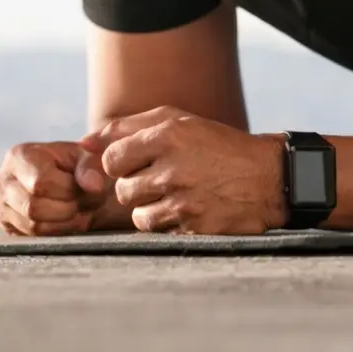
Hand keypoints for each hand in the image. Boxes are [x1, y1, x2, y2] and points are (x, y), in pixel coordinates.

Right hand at [0, 141, 113, 235]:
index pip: (40, 182)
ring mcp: (0, 205)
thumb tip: (94, 185)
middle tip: (86, 201)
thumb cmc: (77, 165)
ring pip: (33, 226)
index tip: (88, 187)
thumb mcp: (88, 157)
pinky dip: (57, 231)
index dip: (69, 189)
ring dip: (65, 222)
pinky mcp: (7, 225)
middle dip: (68, 208)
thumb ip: (91, 167)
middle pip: (33, 207)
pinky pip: (32, 238)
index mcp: (19, 156)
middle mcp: (2, 180)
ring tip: (79, 209)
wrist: (71, 180)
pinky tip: (68, 220)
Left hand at [79, 106, 285, 234]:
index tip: (142, 163)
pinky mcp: (193, 225)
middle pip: (123, 189)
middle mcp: (173, 167)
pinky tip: (190, 209)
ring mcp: (183, 199)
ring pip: (138, 215)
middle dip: (138, 187)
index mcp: (168, 135)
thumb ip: (129, 127)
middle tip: (165, 179)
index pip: (112, 159)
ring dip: (152, 208)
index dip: (123, 164)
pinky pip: (159, 231)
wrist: (269, 177)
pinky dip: (169, 223)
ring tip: (178, 195)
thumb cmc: (219, 146)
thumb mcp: (181, 121)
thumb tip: (83, 142)